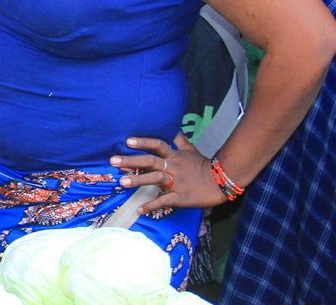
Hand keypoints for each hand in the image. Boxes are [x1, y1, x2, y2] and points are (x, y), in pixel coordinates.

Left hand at [111, 134, 226, 215]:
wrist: (222, 181)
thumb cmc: (203, 165)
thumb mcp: (191, 149)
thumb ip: (178, 139)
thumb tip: (170, 126)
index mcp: (174, 156)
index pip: (157, 145)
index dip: (143, 142)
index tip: (127, 141)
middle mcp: (173, 167)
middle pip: (150, 161)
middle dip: (131, 161)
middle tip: (113, 161)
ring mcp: (177, 182)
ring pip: (155, 179)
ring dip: (138, 181)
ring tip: (122, 182)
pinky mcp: (181, 197)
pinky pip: (164, 201)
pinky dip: (152, 205)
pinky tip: (139, 209)